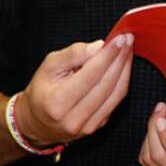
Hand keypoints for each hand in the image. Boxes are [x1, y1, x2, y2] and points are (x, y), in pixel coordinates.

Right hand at [13, 34, 133, 146]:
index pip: (91, 74)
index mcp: (58, 101)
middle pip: (106, 84)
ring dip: (125, 70)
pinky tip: (122, 67)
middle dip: (120, 59)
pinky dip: (122, 82)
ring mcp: (87, 126)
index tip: (119, 38)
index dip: (108, 54)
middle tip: (128, 40)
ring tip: (128, 50)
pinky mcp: (97, 127)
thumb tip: (99, 46)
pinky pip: (115, 102)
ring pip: (116, 94)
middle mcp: (74, 118)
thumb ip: (73, 54)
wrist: (37, 122)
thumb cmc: (42, 90)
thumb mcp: (49, 65)